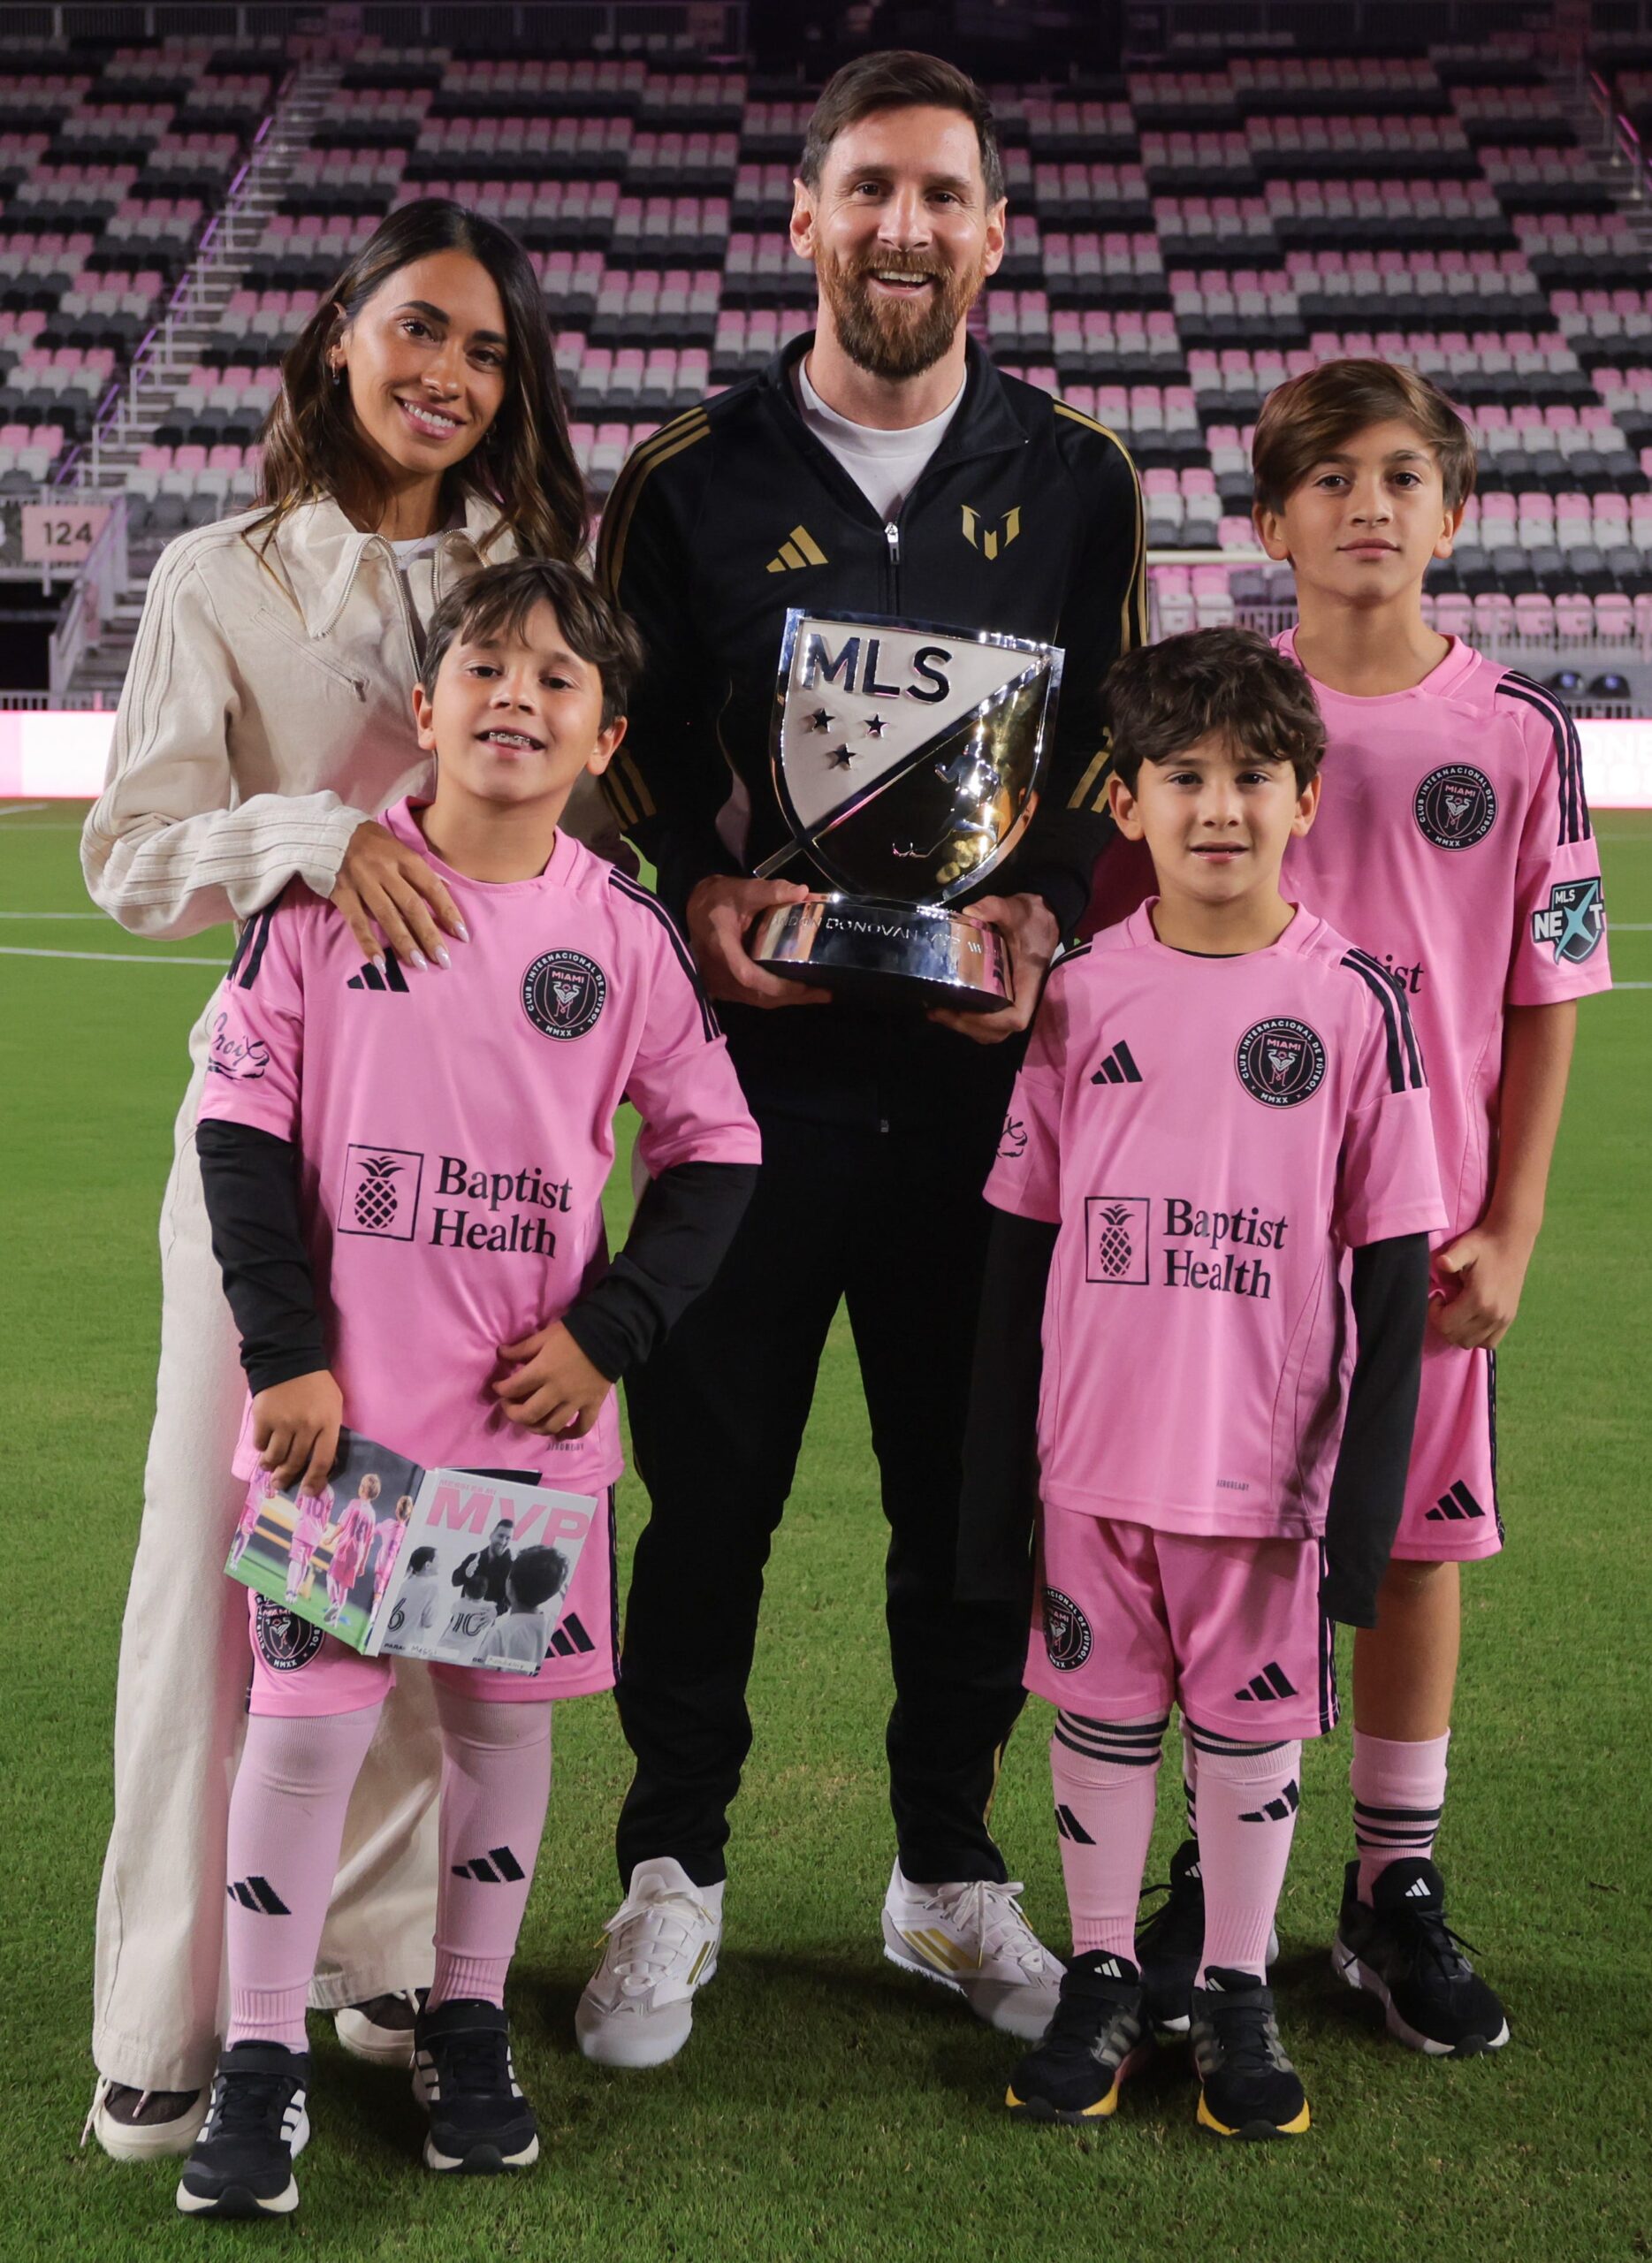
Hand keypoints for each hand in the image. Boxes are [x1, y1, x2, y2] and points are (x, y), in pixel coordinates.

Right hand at [253, 1370, 342, 1494]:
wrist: (289, 1358)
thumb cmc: (315, 1384)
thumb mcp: (333, 1405)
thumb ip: (328, 1431)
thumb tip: (318, 1463)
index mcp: (328, 1423)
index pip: (323, 1461)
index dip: (315, 1481)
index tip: (308, 1493)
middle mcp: (306, 1426)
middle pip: (296, 1462)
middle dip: (287, 1478)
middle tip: (280, 1485)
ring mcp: (283, 1422)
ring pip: (275, 1457)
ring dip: (271, 1466)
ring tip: (269, 1469)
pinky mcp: (263, 1418)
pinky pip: (260, 1443)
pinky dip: (262, 1447)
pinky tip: (265, 1444)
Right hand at [331, 818, 466, 970]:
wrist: (326, 831)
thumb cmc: (370, 842)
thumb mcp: (399, 847)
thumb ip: (419, 870)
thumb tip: (447, 889)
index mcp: (404, 857)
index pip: (432, 887)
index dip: (448, 911)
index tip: (462, 935)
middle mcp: (385, 870)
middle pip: (412, 906)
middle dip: (430, 935)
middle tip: (443, 960)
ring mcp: (363, 882)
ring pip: (387, 916)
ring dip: (405, 943)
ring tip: (420, 965)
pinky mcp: (342, 893)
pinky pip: (357, 922)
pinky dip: (368, 943)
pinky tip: (380, 963)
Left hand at [493, 1323, 613, 1437]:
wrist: (609, 1334)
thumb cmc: (573, 1334)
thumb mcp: (544, 1336)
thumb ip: (522, 1348)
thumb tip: (501, 1353)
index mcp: (543, 1371)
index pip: (513, 1387)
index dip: (501, 1390)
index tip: (498, 1388)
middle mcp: (556, 1391)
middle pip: (529, 1414)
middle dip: (513, 1414)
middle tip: (510, 1407)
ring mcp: (575, 1401)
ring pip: (552, 1425)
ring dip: (536, 1428)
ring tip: (531, 1422)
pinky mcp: (592, 1405)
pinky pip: (581, 1427)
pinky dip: (570, 1434)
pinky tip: (560, 1433)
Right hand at [686, 875, 830, 1007]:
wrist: (695, 908)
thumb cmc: (718, 899)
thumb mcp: (743, 890)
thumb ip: (771, 891)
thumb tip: (803, 892)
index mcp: (721, 949)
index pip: (748, 976)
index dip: (777, 985)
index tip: (806, 984)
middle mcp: (719, 973)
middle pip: (759, 995)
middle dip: (793, 996)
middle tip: (824, 992)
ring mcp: (720, 984)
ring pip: (757, 1000)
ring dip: (787, 999)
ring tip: (817, 993)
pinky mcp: (725, 987)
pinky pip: (752, 997)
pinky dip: (775, 996)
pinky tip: (796, 991)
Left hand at [928, 894, 1058, 1043]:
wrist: (1042, 917)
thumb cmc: (1030, 917)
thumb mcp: (1014, 909)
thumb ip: (994, 907)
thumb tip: (969, 912)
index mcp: (1029, 982)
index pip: (1017, 1018)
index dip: (993, 1022)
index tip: (966, 1009)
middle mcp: (1022, 998)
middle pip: (998, 1031)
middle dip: (968, 1026)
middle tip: (937, 1011)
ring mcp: (1013, 1001)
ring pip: (992, 1031)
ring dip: (965, 1027)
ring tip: (937, 1013)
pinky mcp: (1003, 998)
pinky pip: (988, 1022)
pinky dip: (968, 1022)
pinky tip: (947, 1009)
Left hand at [1429, 1218, 1538, 1349]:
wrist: (1512, 1240)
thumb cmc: (1484, 1244)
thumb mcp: (1465, 1247)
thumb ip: (1452, 1257)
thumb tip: (1442, 1263)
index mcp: (1479, 1299)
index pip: (1446, 1325)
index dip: (1434, 1312)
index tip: (1438, 1295)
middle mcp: (1493, 1314)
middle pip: (1456, 1337)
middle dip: (1443, 1322)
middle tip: (1445, 1303)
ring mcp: (1503, 1319)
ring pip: (1470, 1343)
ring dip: (1457, 1330)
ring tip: (1456, 1310)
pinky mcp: (1509, 1319)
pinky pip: (1489, 1343)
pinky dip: (1475, 1336)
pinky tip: (1469, 1318)